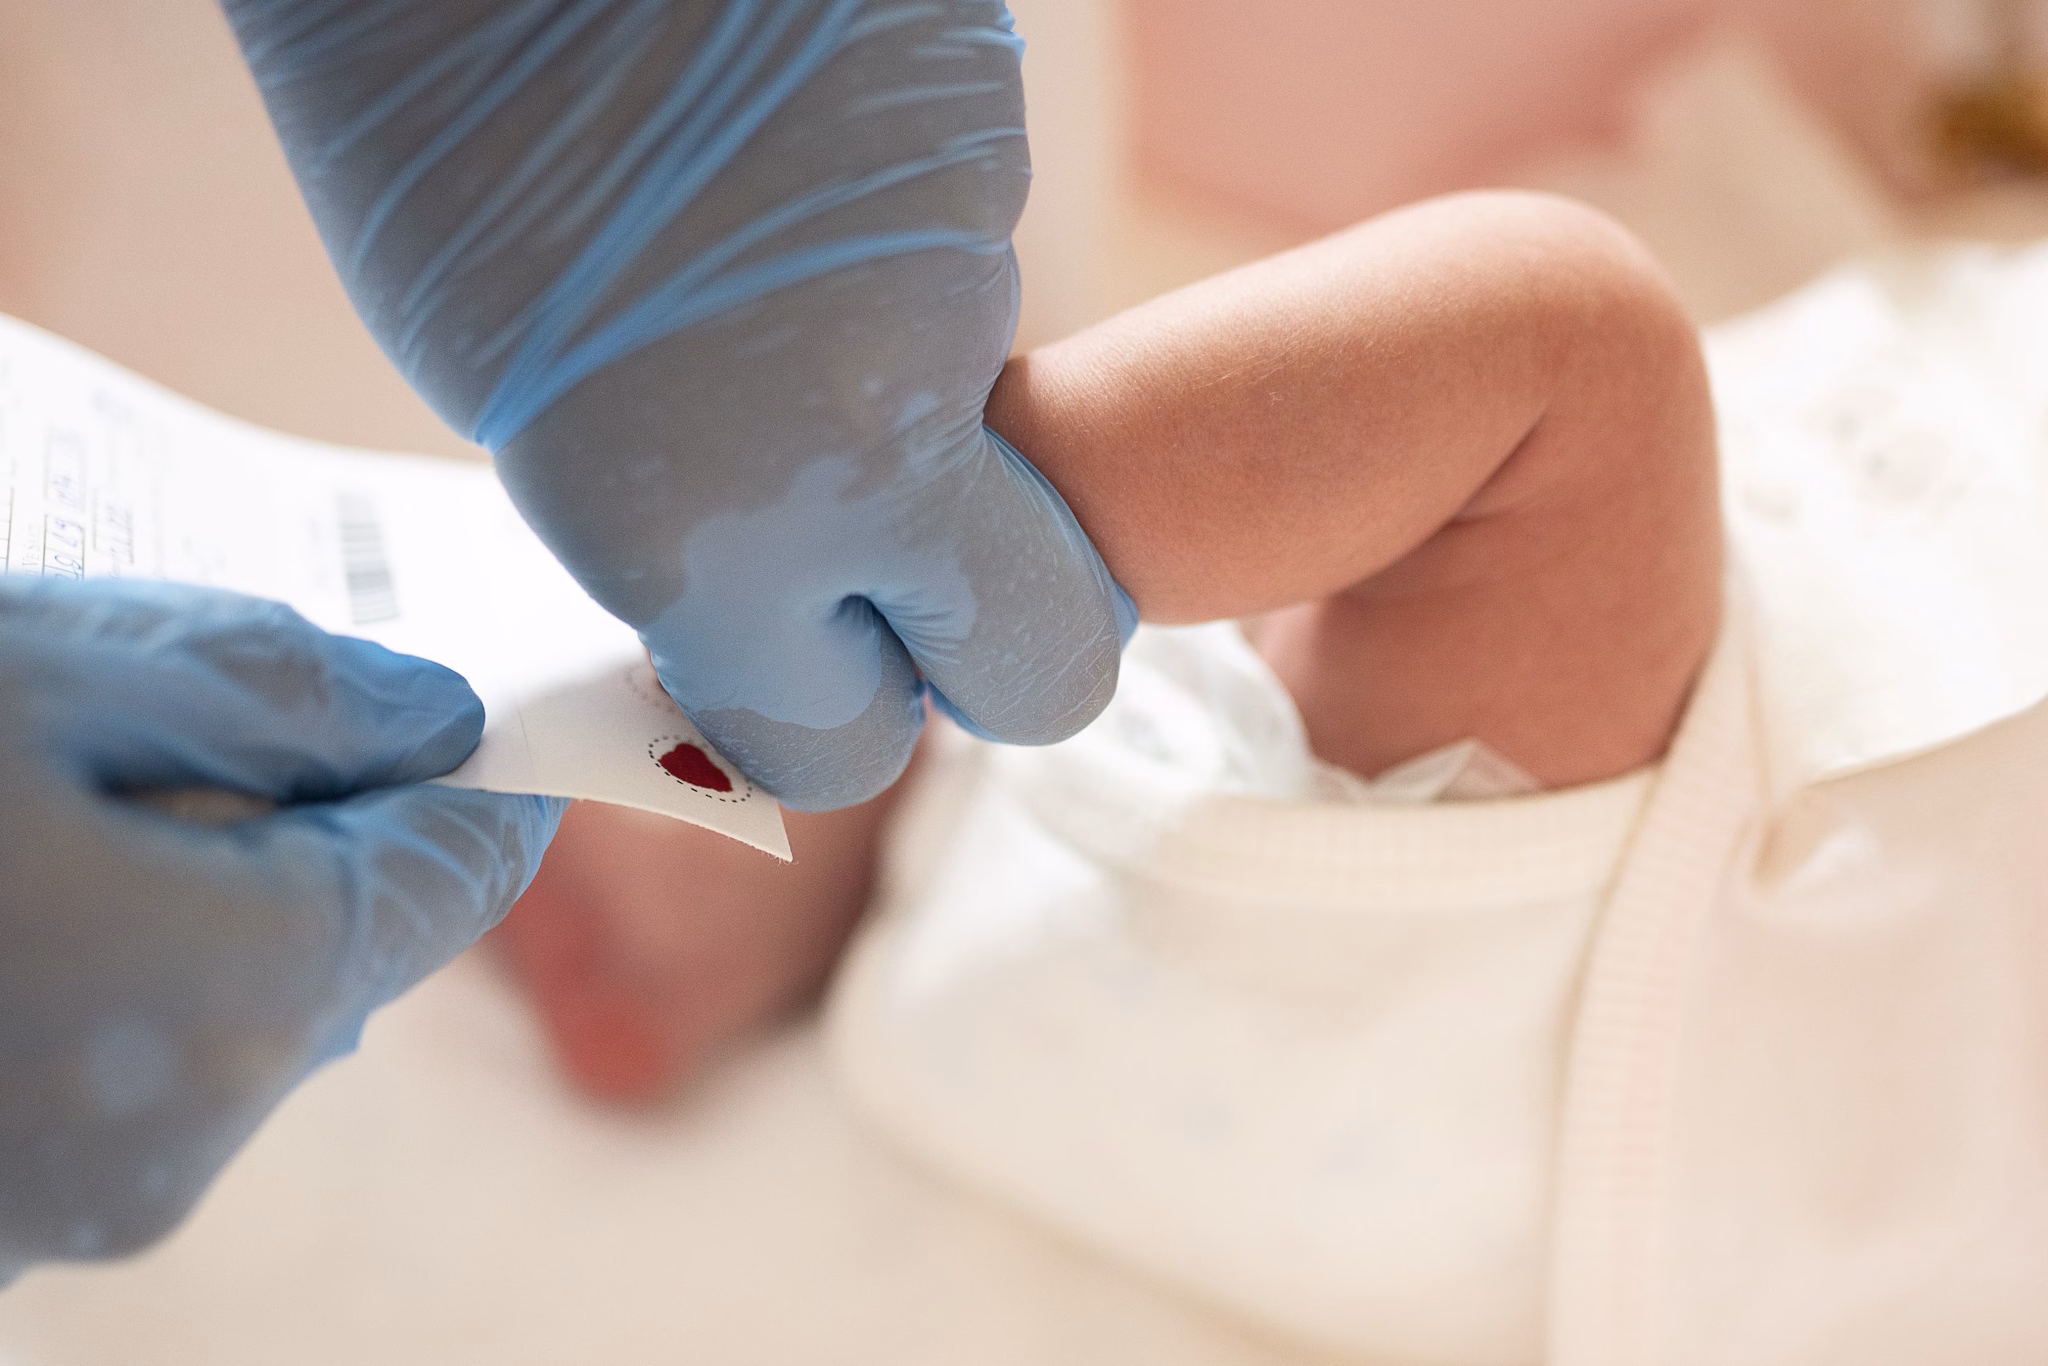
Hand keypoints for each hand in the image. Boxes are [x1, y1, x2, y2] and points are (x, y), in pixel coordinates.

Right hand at [0, 579, 561, 1277]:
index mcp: (237, 998)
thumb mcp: (50, 681)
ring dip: (195, 891)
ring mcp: (67, 1203)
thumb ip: (281, 697)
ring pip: (221, 1006)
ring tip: (90, 783)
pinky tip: (32, 872)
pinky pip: (114, 1068)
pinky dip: (107, 970)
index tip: (509, 698)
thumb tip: (436, 723)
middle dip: (308, 816)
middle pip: (338, 941)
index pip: (454, 873)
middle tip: (224, 703)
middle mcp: (175, 1140)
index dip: (485, 772)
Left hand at [224, 0, 1131, 809]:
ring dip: (916, 411)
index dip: (820, 709)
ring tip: (778, 293)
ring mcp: (958, 300)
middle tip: (903, 579)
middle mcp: (866, 448)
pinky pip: (981, 286)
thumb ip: (691, 562)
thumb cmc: (442, 144)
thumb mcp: (534, 426)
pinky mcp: (998, 167)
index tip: (797, 661)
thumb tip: (789, 619)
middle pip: (1045, 666)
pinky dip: (910, 272)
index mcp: (701, 543)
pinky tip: (806, 194)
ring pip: (1003, 450)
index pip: (846, 745)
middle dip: (987, 652)